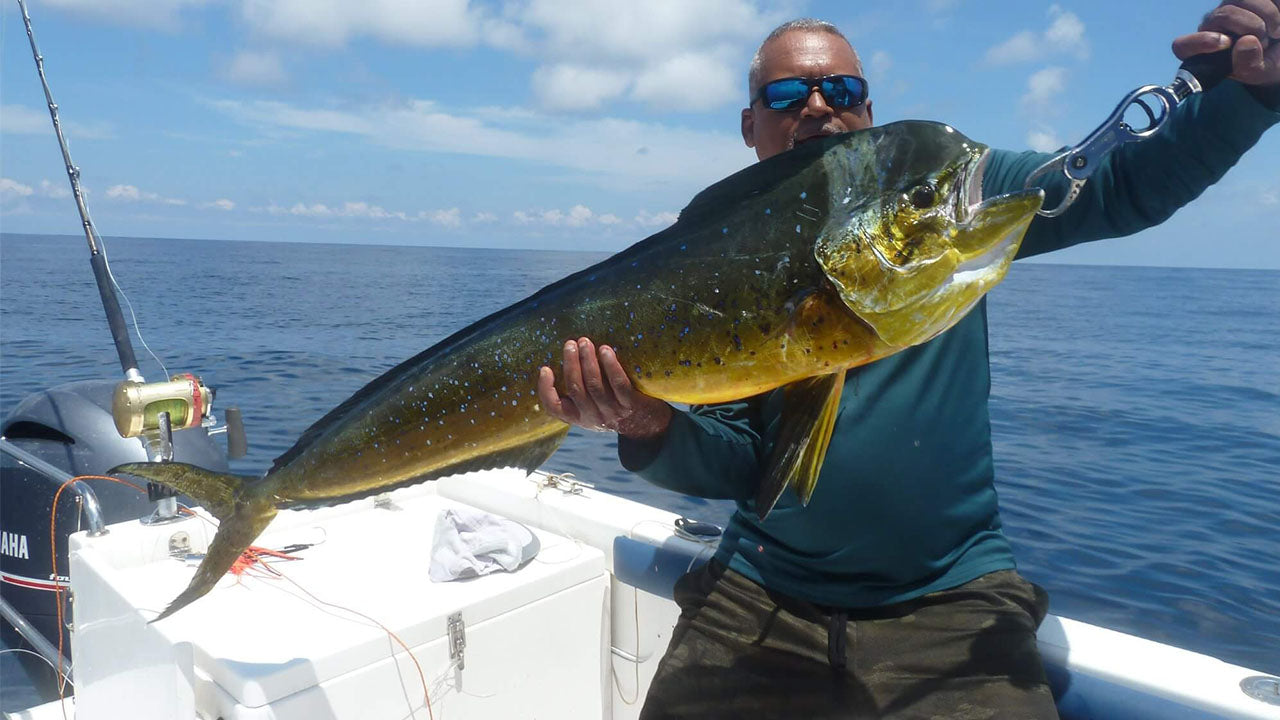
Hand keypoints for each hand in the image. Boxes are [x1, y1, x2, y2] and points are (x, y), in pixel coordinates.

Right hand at [537, 337, 672, 438]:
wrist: (646, 426)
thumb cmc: (613, 408)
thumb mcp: (592, 407)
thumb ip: (578, 391)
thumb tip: (565, 356)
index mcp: (578, 417)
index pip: (554, 408)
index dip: (545, 389)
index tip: (545, 368)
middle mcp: (592, 417)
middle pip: (576, 389)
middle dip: (571, 364)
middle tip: (570, 344)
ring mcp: (612, 412)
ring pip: (595, 385)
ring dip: (588, 361)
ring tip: (585, 343)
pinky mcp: (631, 405)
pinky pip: (619, 384)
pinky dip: (610, 366)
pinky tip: (605, 350)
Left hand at [1172, 1, 1279, 86]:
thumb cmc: (1264, 62)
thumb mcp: (1257, 72)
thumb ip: (1248, 65)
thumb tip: (1246, 42)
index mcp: (1205, 50)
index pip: (1183, 45)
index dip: (1199, 42)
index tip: (1226, 43)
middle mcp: (1212, 25)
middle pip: (1222, 15)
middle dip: (1251, 28)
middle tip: (1264, 42)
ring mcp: (1230, 6)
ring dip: (1266, 17)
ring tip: (1272, 33)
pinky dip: (1275, 8)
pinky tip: (1276, 20)